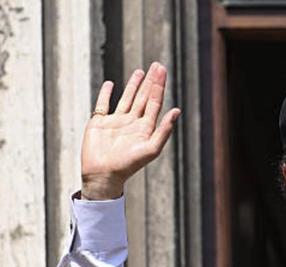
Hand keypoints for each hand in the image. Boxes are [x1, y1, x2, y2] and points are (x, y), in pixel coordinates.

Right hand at [81, 62, 180, 199]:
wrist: (103, 174)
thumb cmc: (128, 165)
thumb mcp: (151, 149)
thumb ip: (164, 130)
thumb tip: (177, 111)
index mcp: (145, 128)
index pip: (155, 102)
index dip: (159, 86)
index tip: (162, 71)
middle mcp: (132, 123)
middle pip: (144, 97)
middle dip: (151, 82)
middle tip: (157, 65)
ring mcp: (116, 122)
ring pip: (127, 99)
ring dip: (134, 85)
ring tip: (140, 71)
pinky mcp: (99, 123)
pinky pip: (103, 105)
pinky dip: (106, 94)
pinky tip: (111, 84)